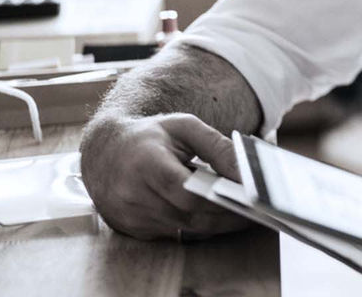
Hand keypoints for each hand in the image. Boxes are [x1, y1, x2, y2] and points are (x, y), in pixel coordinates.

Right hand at [79, 112, 250, 240]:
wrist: (105, 150)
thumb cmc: (151, 135)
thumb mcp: (185, 127)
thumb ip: (217, 147)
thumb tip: (246, 173)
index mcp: (145, 163)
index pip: (186, 191)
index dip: (219, 198)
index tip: (250, 198)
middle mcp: (133, 194)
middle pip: (189, 215)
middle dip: (226, 216)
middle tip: (257, 211)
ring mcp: (130, 216)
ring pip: (184, 228)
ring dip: (216, 224)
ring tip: (243, 212)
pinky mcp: (133, 229)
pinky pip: (173, 233)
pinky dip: (197, 226)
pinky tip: (215, 216)